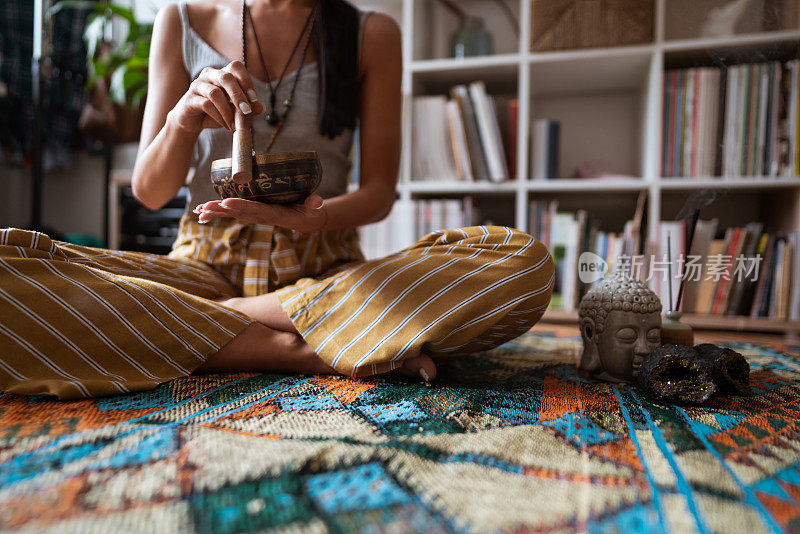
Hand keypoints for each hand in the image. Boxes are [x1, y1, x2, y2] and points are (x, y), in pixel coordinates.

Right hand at [169, 60, 264, 133]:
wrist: (192, 121)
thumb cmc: (215, 112)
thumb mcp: (234, 111)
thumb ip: (247, 108)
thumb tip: (261, 106)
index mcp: (222, 73)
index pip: (235, 67)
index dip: (246, 80)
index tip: (254, 98)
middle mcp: (209, 75)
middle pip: (225, 77)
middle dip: (238, 94)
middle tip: (246, 110)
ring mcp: (197, 85)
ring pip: (215, 93)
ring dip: (228, 111)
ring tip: (235, 124)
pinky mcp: (189, 99)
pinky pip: (206, 105)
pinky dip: (219, 116)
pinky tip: (225, 125)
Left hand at [194, 194, 327, 232]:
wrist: (306, 218)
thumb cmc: (310, 210)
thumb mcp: (314, 208)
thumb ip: (314, 204)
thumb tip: (316, 202)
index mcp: (275, 214)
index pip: (257, 210)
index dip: (241, 206)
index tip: (227, 202)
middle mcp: (262, 216)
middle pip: (239, 213)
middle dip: (221, 210)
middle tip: (205, 207)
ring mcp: (256, 215)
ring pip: (233, 213)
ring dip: (215, 212)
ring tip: (199, 210)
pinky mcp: (252, 211)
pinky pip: (233, 212)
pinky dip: (217, 212)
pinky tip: (202, 213)